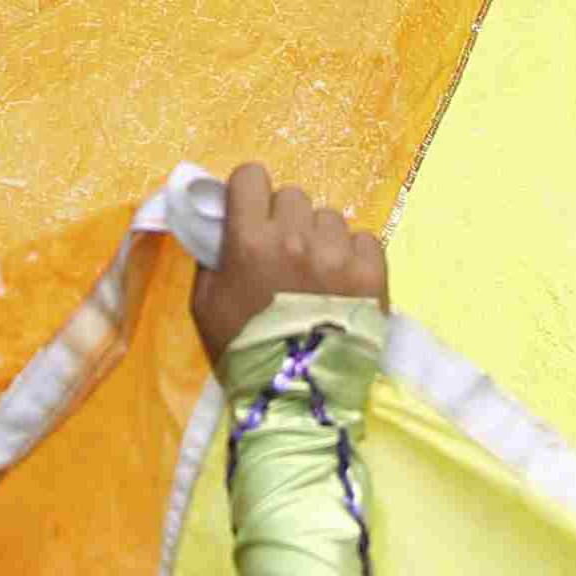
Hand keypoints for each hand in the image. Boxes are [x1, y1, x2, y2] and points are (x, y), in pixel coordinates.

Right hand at [193, 161, 387, 367]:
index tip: (251, 213)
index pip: (251, 176)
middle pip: (293, 196)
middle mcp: (295, 238)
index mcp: (250, 240)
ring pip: (330, 218)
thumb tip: (219, 223)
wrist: (294, 400)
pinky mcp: (372, 273)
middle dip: (286, 220)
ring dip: (321, 239)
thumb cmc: (242, 351)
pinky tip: (344, 283)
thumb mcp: (204, 304)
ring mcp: (337, 254)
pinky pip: (364, 239)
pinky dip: (354, 256)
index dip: (249, 193)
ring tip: (317, 276)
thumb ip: (210, 256)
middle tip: (284, 254)